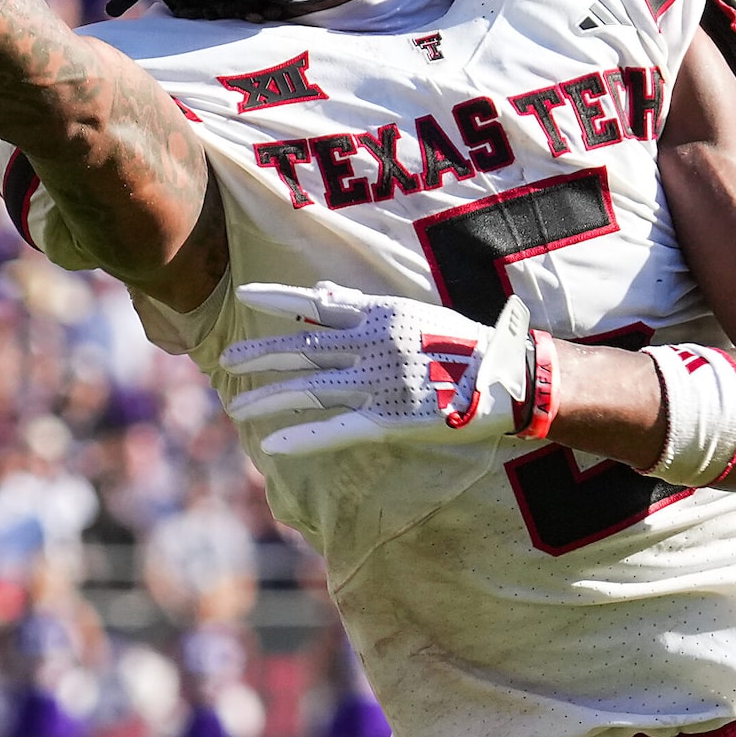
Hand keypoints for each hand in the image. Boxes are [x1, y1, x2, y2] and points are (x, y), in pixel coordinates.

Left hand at [221, 282, 551, 456]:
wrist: (508, 381)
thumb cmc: (465, 345)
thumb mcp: (415, 314)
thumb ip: (366, 306)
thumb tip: (325, 291)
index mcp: (380, 317)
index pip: (316, 304)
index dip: (278, 298)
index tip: (244, 295)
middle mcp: (372, 347)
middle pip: (301, 349)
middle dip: (260, 356)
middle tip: (227, 361)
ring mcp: (378, 385)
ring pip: (309, 390)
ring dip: (268, 399)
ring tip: (237, 408)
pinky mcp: (389, 421)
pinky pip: (335, 430)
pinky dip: (301, 438)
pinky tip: (271, 445)